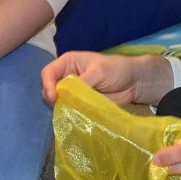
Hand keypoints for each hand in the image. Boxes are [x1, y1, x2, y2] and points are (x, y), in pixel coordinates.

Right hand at [41, 51, 172, 106]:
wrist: (133, 83)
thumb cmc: (116, 69)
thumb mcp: (99, 71)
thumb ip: (83, 82)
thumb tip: (69, 97)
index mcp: (68, 63)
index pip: (48, 72)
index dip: (47, 84)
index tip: (54, 97)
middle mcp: (67, 76)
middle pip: (50, 88)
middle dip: (53, 98)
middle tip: (62, 106)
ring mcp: (73, 91)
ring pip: (59, 101)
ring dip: (62, 107)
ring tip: (71, 111)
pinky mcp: (80, 103)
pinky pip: (70, 110)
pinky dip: (71, 113)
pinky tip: (76, 116)